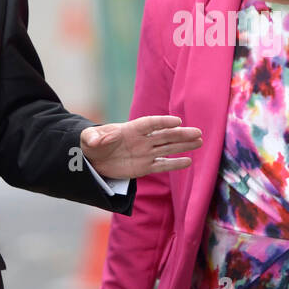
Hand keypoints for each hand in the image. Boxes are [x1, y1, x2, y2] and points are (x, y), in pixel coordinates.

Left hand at [81, 115, 201, 178]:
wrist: (92, 159)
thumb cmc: (91, 144)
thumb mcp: (89, 139)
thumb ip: (96, 138)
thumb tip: (100, 139)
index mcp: (130, 129)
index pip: (150, 124)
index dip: (163, 122)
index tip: (176, 121)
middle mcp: (141, 140)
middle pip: (164, 135)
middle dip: (181, 134)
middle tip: (198, 132)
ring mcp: (145, 153)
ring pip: (167, 148)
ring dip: (183, 146)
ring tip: (199, 142)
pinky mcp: (144, 167)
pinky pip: (162, 165)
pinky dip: (174, 164)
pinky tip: (188, 162)